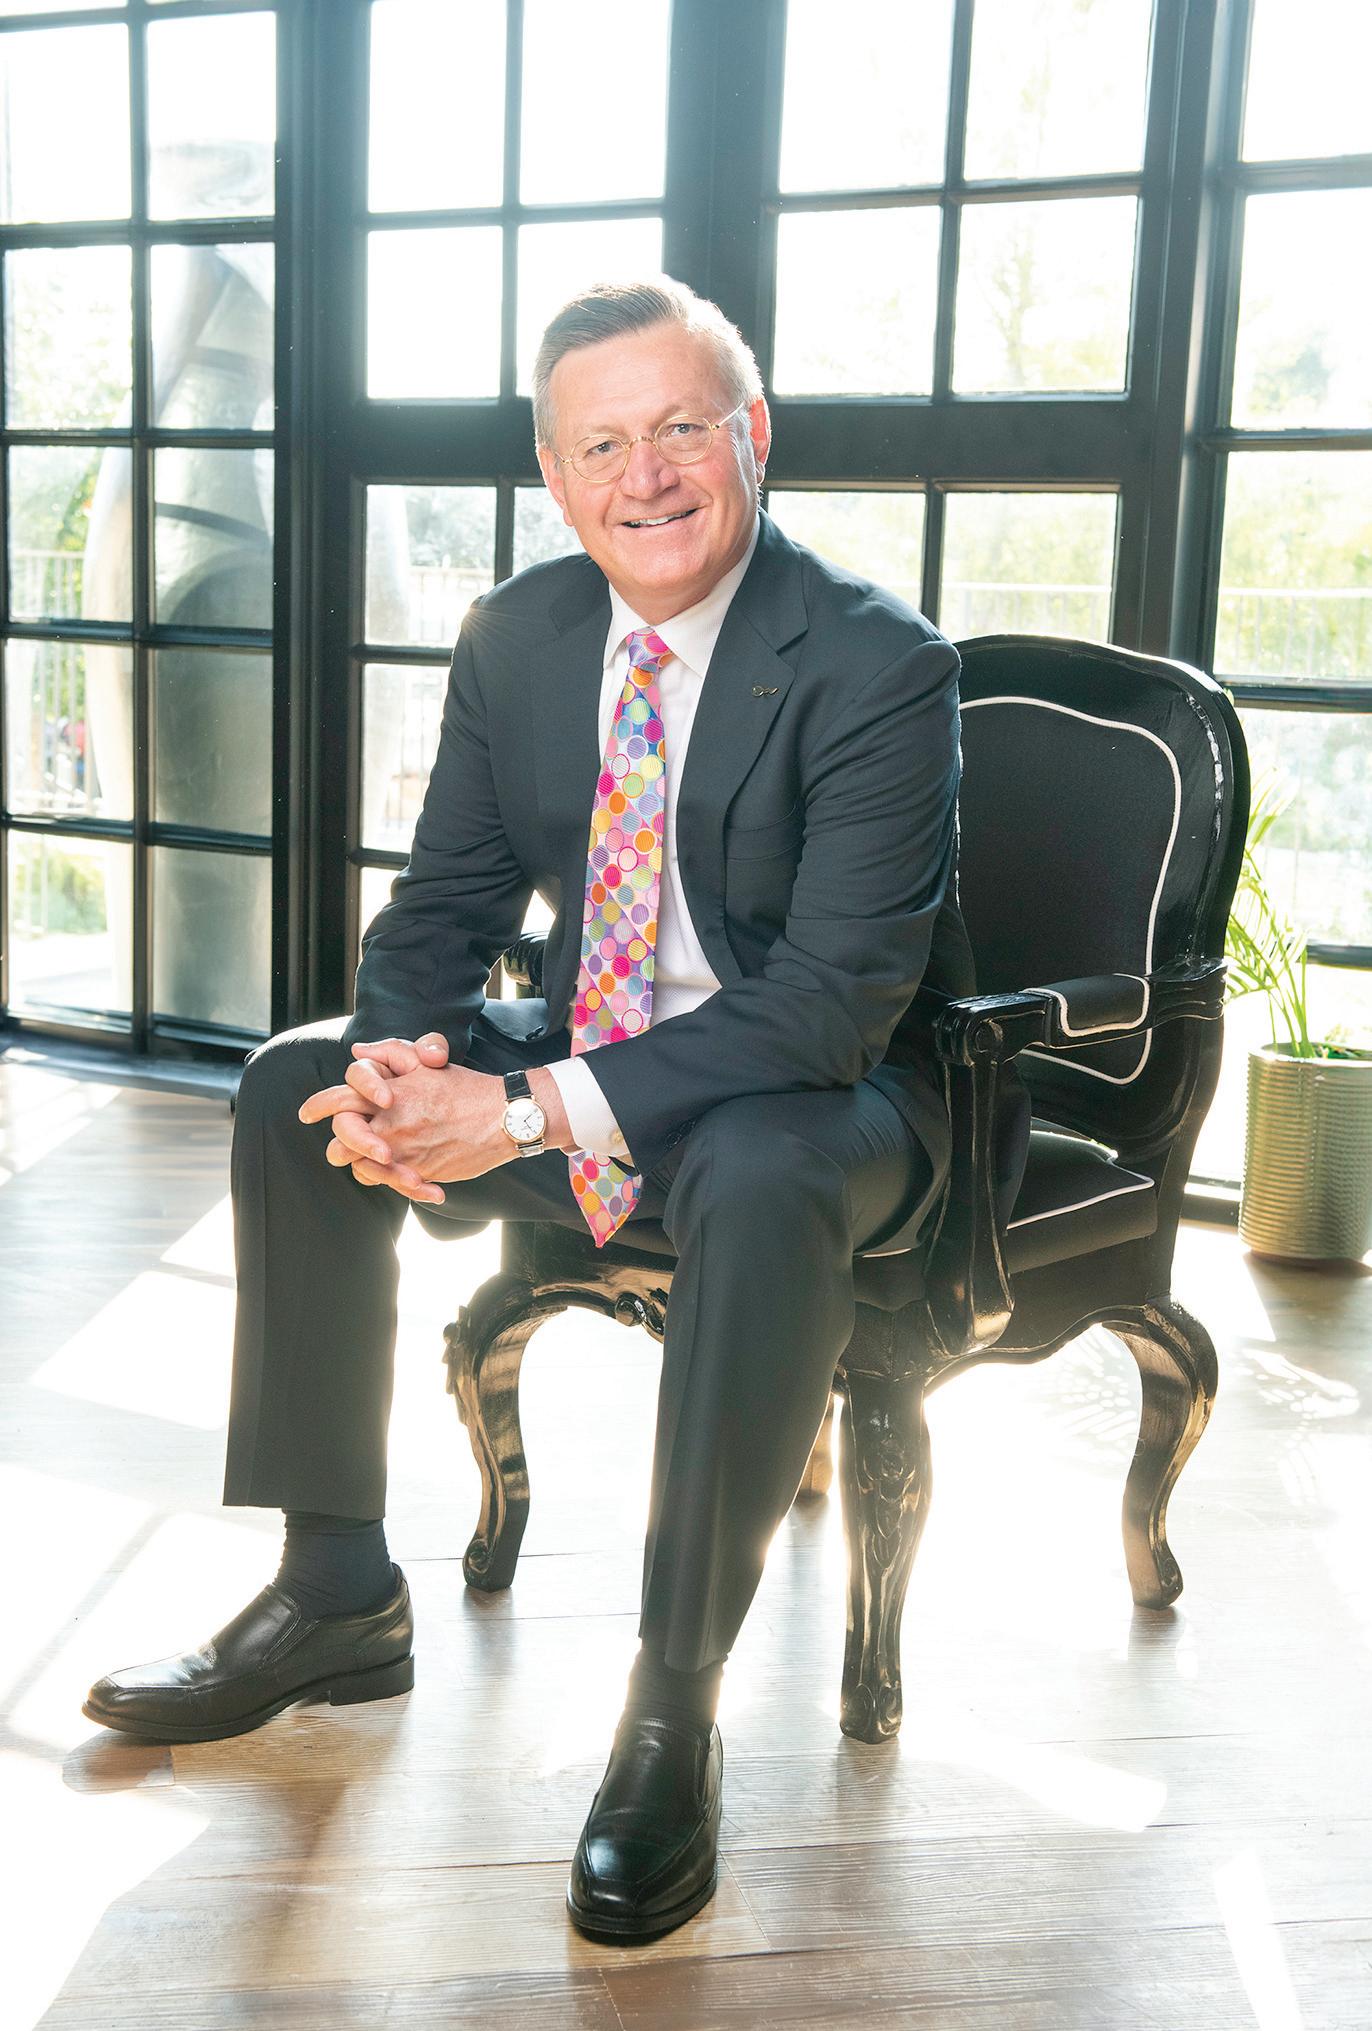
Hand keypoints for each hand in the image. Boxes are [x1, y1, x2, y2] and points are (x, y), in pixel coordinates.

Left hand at [298, 1033, 503, 1203]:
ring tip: (376, 1158)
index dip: (317, 1107)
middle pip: (340, 1142)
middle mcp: (389, 1125)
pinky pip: (389, 1184)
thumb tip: (358, 1050)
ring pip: (360, 1167)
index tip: (306, 1114)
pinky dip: (392, 1181)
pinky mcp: (418, 1174)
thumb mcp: (426, 1063)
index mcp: (388, 1095)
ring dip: (363, 1163)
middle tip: (340, 1146)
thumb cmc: (465, 1089)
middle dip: (340, 1143)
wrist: (502, 1118)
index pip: (337, 1100)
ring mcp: (402, 1153)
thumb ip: (390, 1053)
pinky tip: (406, 1175)